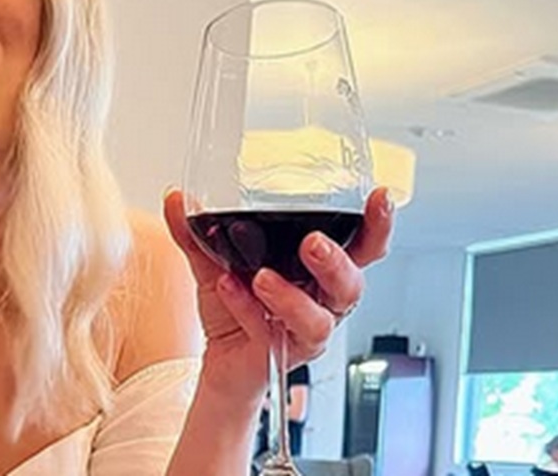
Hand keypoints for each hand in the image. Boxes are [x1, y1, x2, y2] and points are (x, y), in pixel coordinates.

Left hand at [162, 187, 392, 393]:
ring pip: (319, 320)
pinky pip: (271, 335)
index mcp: (318, 271)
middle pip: (351, 285)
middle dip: (336, 263)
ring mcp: (303, 332)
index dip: (377, 226)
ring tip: (261, 278)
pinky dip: (248, 309)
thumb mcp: (214, 260)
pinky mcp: (280, 355)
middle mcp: (321, 302)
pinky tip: (230, 288)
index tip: (380, 198)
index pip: (362, 247)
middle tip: (313, 244)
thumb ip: (197, 230)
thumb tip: (177, 198)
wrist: (217, 359)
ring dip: (292, 297)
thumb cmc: (234, 305)